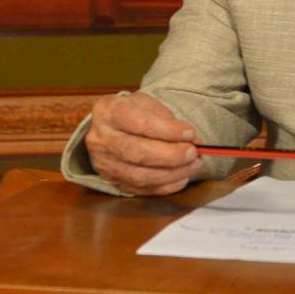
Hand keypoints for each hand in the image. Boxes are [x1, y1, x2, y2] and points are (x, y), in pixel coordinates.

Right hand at [85, 91, 202, 195]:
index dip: (167, 130)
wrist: (110, 127)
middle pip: (138, 153)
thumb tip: (192, 140)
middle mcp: (100, 139)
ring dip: (172, 173)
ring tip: (193, 165)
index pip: (139, 123)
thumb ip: (168, 120)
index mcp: (107, 112)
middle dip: (171, 155)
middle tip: (194, 152)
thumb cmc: (131, 113)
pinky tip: (182, 178)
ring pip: (140, 175)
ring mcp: (104, 164)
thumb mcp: (146, 104)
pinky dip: (166, 186)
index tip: (190, 133)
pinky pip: (142, 189)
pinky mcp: (112, 182)